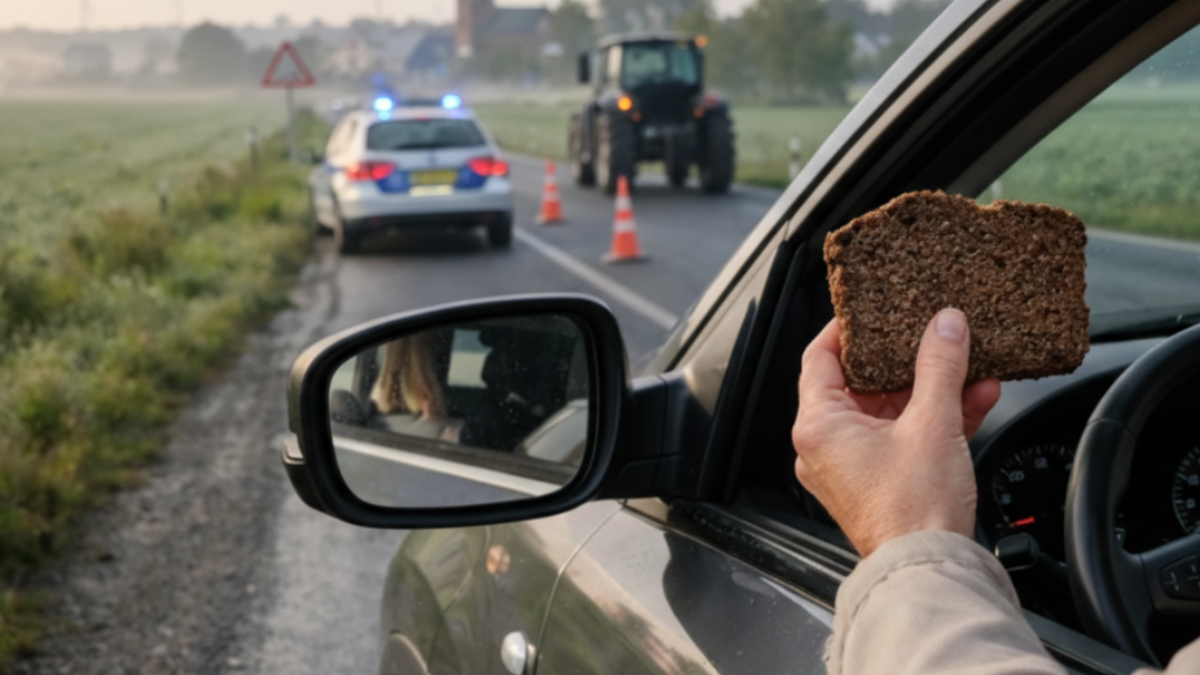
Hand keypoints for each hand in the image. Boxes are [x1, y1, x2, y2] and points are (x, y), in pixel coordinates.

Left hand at [792, 309, 1001, 557]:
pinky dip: (933, 420)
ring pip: (889, 412)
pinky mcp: (876, 483)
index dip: (846, 329)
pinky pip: (902, 437)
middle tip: (930, 334)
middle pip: (860, 384)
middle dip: (906, 361)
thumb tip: (945, 325)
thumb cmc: (913, 511)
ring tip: (966, 366)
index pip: (819, 358)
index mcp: (818, 426)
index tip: (871, 310)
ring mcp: (849, 467)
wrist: (929, 569)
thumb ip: (939, 366)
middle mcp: (824, 446)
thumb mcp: (932, 423)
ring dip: (931, 390)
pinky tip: (973, 400)